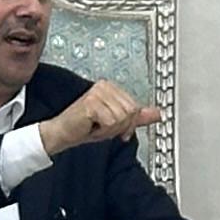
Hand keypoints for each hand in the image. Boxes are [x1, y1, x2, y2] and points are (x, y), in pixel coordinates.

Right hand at [37, 80, 158, 157]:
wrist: (62, 133)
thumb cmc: (85, 127)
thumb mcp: (116, 122)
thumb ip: (137, 117)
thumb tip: (158, 114)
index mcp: (111, 87)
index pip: (135, 108)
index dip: (127, 123)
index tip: (113, 128)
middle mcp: (105, 86)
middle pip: (131, 112)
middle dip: (119, 127)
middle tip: (101, 127)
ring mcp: (98, 93)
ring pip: (122, 118)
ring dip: (109, 130)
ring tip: (95, 126)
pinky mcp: (91, 103)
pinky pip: (111, 122)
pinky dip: (102, 131)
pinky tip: (90, 126)